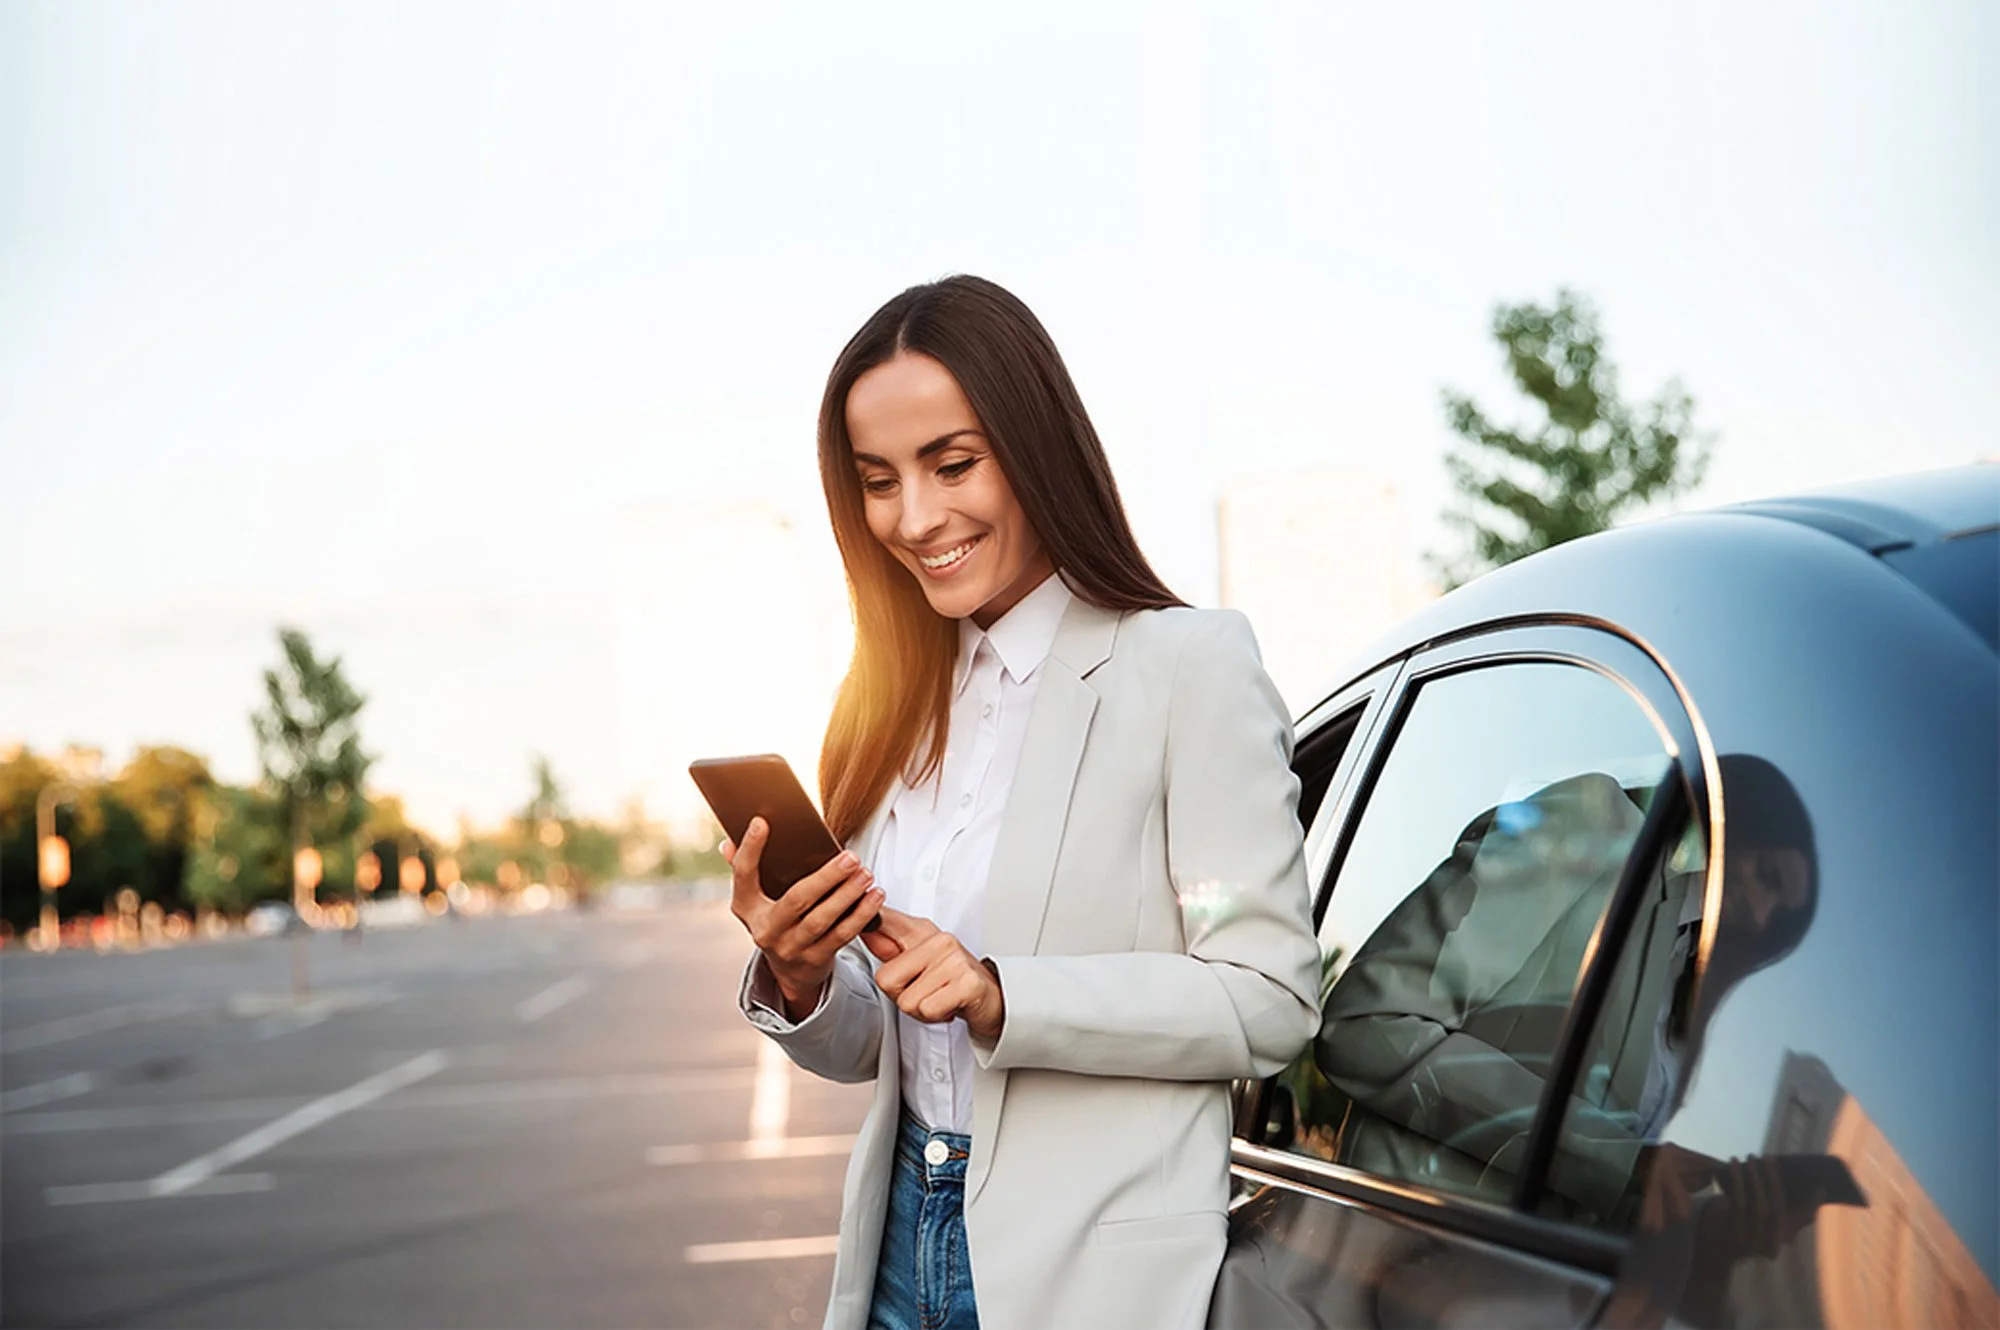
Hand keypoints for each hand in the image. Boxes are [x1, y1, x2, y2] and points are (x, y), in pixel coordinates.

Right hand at [725, 819, 883, 1018]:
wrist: (789, 971)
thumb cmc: (777, 920)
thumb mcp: (757, 900)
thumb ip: (746, 870)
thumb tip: (728, 843)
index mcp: (746, 908)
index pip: (744, 875)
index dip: (750, 849)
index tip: (762, 822)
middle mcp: (765, 930)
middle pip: (796, 900)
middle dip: (827, 877)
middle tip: (851, 857)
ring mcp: (789, 948)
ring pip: (822, 920)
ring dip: (848, 896)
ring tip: (866, 874)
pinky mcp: (814, 960)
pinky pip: (841, 936)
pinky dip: (861, 915)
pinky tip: (874, 897)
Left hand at [862, 906, 1005, 1041]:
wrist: (993, 998)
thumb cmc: (952, 980)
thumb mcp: (918, 959)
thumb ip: (889, 945)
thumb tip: (864, 926)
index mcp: (921, 931)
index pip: (885, 920)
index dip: (868, 922)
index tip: (861, 920)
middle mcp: (938, 940)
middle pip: (886, 980)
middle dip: (902, 996)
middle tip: (925, 992)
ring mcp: (954, 959)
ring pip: (907, 1001)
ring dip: (921, 1010)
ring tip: (940, 998)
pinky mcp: (967, 982)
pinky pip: (928, 1009)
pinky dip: (936, 1016)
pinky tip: (950, 1005)